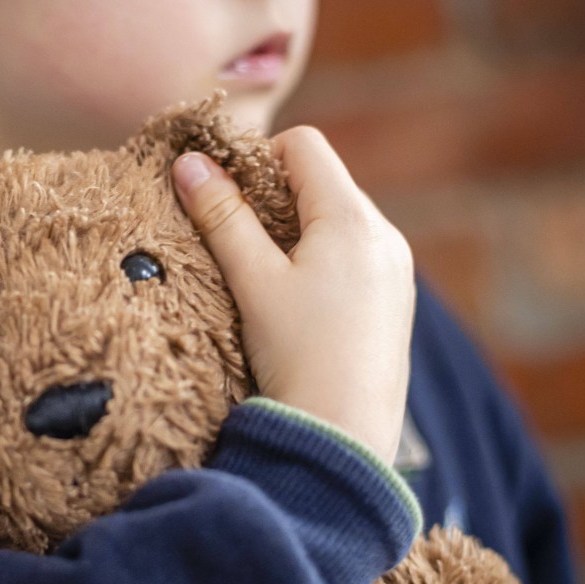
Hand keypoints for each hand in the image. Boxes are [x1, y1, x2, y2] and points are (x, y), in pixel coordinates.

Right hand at [172, 127, 414, 464]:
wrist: (344, 439)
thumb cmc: (299, 356)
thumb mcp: (254, 281)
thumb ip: (222, 217)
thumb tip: (188, 163)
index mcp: (353, 218)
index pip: (303, 145)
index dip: (257, 159)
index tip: (228, 201)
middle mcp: (385, 235)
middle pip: (321, 182)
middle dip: (274, 201)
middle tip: (239, 245)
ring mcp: (396, 271)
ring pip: (337, 222)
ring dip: (296, 235)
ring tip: (267, 284)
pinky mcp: (395, 303)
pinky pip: (355, 257)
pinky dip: (321, 264)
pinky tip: (299, 310)